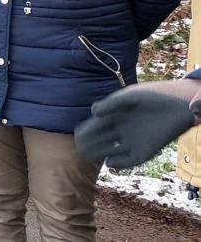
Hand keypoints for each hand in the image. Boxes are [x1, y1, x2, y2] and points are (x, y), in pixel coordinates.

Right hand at [75, 79, 200, 167]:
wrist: (180, 106)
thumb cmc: (155, 97)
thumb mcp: (130, 96)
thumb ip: (111, 103)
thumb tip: (93, 113)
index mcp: (114, 117)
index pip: (93, 126)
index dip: (85, 130)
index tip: (80, 132)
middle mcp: (120, 130)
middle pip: (98, 140)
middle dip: (88, 144)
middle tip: (81, 147)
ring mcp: (131, 142)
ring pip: (108, 152)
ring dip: (98, 154)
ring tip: (90, 155)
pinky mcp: (143, 153)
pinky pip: (126, 161)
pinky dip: (116, 164)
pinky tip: (110, 161)